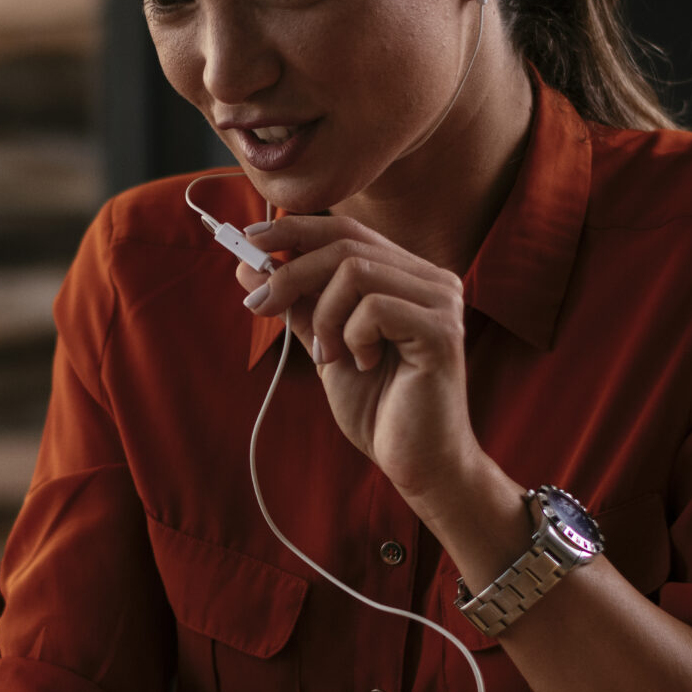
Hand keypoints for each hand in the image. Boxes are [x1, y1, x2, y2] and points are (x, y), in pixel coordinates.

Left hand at [236, 214, 487, 506]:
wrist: (417, 462)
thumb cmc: (378, 406)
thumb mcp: (325, 345)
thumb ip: (298, 305)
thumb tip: (249, 265)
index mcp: (407, 276)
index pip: (346, 230)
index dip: (295, 228)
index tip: (250, 239)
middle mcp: (431, 279)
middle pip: (345, 243)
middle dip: (290, 272)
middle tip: (259, 306)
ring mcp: (442, 301)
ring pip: (354, 271)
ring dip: (323, 315)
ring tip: (328, 356)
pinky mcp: (442, 330)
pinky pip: (373, 308)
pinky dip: (351, 337)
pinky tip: (364, 365)